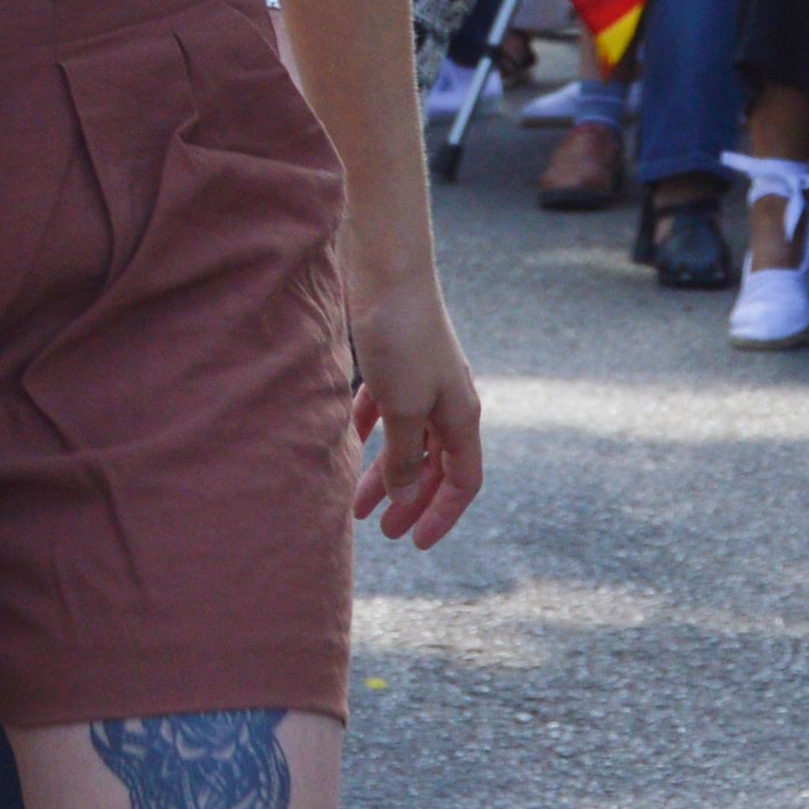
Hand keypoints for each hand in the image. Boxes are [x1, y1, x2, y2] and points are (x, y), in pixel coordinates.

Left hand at [348, 272, 481, 548]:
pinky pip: (384, 409)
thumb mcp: (404, 406)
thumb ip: (403, 455)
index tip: (414, 543)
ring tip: (353, 503)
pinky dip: (368, 431)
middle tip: (379, 530)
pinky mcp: (392, 360)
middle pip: (432, 465)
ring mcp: (420, 380)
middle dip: (408, 500)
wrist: (385, 266)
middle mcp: (446, 400)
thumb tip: (403, 496)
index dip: (442, 515)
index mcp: (461, 416)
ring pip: (405, 440)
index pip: (463, 481)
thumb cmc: (401, 335)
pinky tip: (346, 444)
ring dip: (382, 472)